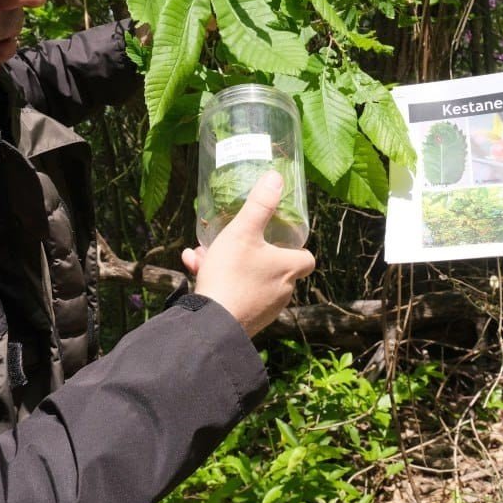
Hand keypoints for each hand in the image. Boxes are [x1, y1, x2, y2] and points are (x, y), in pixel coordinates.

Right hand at [181, 171, 315, 336]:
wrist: (211, 324)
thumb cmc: (232, 274)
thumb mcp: (243, 232)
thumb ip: (259, 205)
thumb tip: (276, 178)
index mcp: (288, 270)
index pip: (307, 258)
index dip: (296, 247)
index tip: (279, 237)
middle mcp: (281, 292)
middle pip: (273, 267)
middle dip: (250, 252)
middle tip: (231, 241)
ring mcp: (263, 310)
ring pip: (248, 278)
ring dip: (228, 264)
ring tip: (203, 253)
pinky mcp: (245, 321)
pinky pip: (234, 294)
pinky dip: (218, 281)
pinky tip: (195, 268)